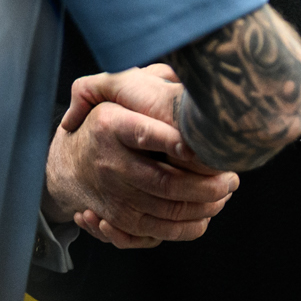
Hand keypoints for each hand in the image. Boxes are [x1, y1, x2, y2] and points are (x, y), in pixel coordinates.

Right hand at [43, 65, 238, 250]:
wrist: (68, 163)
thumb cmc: (107, 120)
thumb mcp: (116, 91)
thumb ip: (147, 77)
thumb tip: (186, 70)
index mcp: (110, 124)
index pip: (144, 133)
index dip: (174, 141)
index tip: (201, 146)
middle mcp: (108, 161)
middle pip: (164, 180)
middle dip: (206, 184)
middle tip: (233, 178)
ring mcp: (112, 193)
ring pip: (166, 209)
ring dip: (203, 206)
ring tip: (225, 194)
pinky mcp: (117, 218)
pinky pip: (156, 230)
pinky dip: (186, 226)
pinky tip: (205, 215)